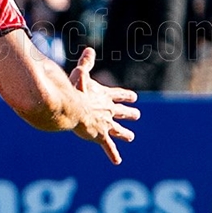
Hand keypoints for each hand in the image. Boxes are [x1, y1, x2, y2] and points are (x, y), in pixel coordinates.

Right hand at [67, 48, 138, 164]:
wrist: (74, 108)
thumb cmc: (75, 91)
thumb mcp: (80, 74)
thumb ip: (85, 64)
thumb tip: (89, 50)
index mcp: (105, 96)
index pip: (119, 95)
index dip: (126, 96)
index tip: (134, 98)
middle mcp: (109, 110)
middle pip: (122, 112)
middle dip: (130, 113)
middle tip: (137, 115)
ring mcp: (106, 124)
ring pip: (119, 130)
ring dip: (125, 133)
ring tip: (131, 137)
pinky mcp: (100, 136)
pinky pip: (108, 147)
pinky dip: (113, 154)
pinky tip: (118, 162)